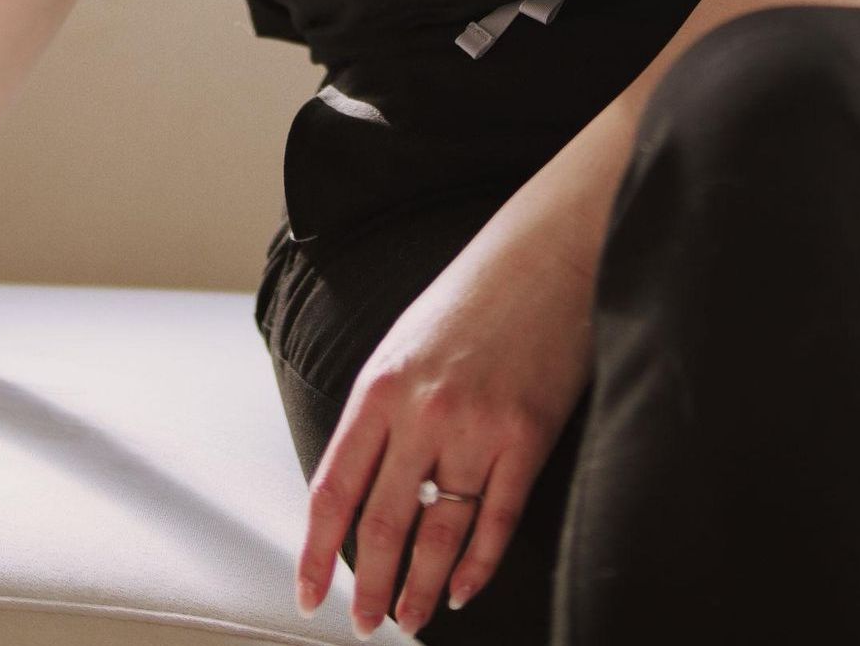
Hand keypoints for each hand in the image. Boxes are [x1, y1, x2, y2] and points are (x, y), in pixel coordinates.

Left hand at [295, 211, 596, 637]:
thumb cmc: (478, 292)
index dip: (316, 551)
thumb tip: (363, 486)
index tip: (308, 592)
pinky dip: (478, 565)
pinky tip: (463, 589)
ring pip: (439, 533)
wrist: (551, 250)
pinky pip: (496, 520)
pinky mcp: (529, 436)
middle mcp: (424, 410)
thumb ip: (383, 411)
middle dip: (370, 585)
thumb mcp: (406, 342)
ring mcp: (479, 426)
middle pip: (384, 523)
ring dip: (420, 586)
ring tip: (410, 616)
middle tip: (366, 621)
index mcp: (382, 385)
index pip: (334, 489)